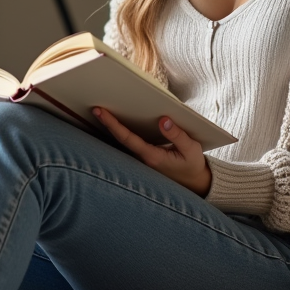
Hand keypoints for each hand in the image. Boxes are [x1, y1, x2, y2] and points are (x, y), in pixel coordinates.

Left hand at [93, 107, 210, 195]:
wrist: (194, 182)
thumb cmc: (192, 164)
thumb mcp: (191, 149)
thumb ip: (177, 135)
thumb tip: (163, 120)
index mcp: (152, 157)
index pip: (127, 138)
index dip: (113, 125)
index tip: (101, 112)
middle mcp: (142, 158)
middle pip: (119, 139)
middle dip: (107, 123)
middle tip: (94, 107)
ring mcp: (142, 158)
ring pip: (122, 141)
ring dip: (111, 127)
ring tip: (101, 109)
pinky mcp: (144, 156)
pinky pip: (129, 142)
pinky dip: (121, 130)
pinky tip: (117, 119)